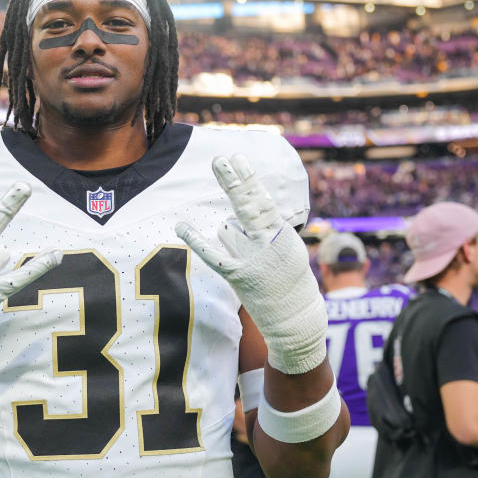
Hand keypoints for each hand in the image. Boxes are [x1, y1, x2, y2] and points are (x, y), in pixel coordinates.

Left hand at [175, 154, 325, 374]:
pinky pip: (211, 254)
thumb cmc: (290, 276)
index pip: (263, 200)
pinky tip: (181, 226)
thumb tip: (244, 198)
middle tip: (220, 160)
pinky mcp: (236, 276)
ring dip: (233, 234)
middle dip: (233, 182)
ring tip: (251, 253)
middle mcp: (267, 244)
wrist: (296, 317)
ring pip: (228, 229)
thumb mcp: (287, 245)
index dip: (249, 179)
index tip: (238, 159)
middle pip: (246, 206)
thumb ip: (268, 224)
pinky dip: (196, 240)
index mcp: (283, 234)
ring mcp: (251, 260)